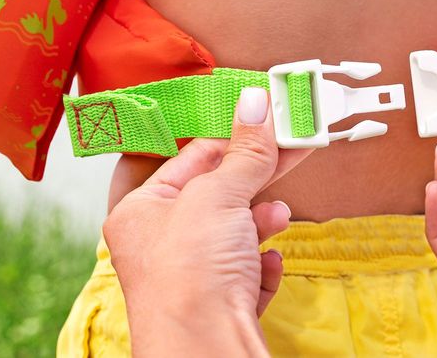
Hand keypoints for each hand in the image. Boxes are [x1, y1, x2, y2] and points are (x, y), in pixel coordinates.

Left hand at [104, 87, 311, 356]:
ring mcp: (193, 278)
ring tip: (276, 217)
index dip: (229, 137)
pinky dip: (262, 264)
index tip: (265, 118)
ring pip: (237, 234)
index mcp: (143, 212)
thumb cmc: (190, 275)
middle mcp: (163, 245)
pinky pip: (249, 272)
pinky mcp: (222, 305)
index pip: (190, 159)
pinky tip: (267, 264)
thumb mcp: (218, 196)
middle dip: (255, 176)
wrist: (206, 353)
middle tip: (293, 145)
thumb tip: (256, 103)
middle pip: (218, 195)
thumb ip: (244, 152)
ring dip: (261, 222)